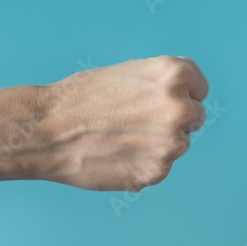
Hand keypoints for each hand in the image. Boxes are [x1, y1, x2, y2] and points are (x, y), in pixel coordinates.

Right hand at [0, 56, 207, 190]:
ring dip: (159, 144)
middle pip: (195, 117)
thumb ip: (164, 86)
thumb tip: (188, 103)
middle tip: (135, 121)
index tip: (159, 99)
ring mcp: (172, 143)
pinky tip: (116, 155)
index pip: (200, 88)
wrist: (46, 129)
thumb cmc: (82, 97)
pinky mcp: (158, 172)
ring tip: (120, 137)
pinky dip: (143, 165)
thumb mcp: (131, 73)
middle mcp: (180, 107)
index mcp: (175, 74)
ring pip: (179, 144)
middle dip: (172, 120)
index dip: (180, 94)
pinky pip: (161, 167)